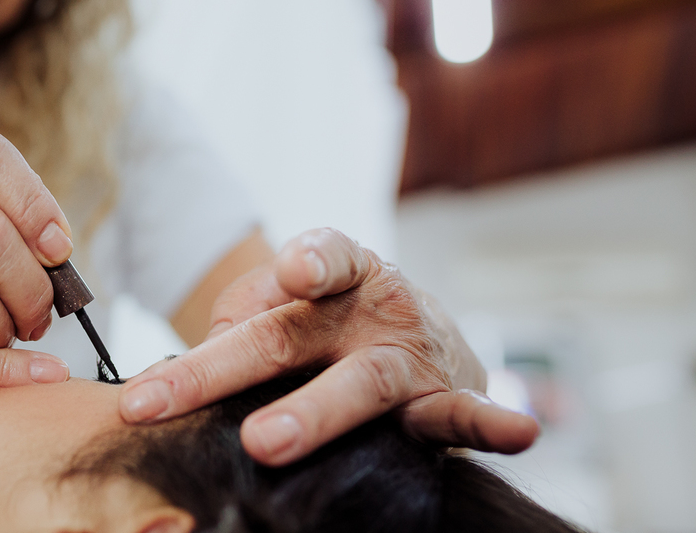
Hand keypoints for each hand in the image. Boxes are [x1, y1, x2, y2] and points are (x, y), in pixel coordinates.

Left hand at [118, 228, 538, 464]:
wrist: (406, 336)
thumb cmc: (323, 323)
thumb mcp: (281, 308)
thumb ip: (237, 331)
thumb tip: (176, 378)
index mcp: (331, 271)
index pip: (321, 254)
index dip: (308, 260)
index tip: (289, 271)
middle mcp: (372, 304)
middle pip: (295, 333)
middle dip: (231, 369)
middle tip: (175, 395)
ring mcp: (409, 354)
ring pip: (362, 383)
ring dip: (313, 411)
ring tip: (266, 441)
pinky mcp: (444, 400)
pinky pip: (464, 416)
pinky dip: (491, 425)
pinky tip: (520, 432)